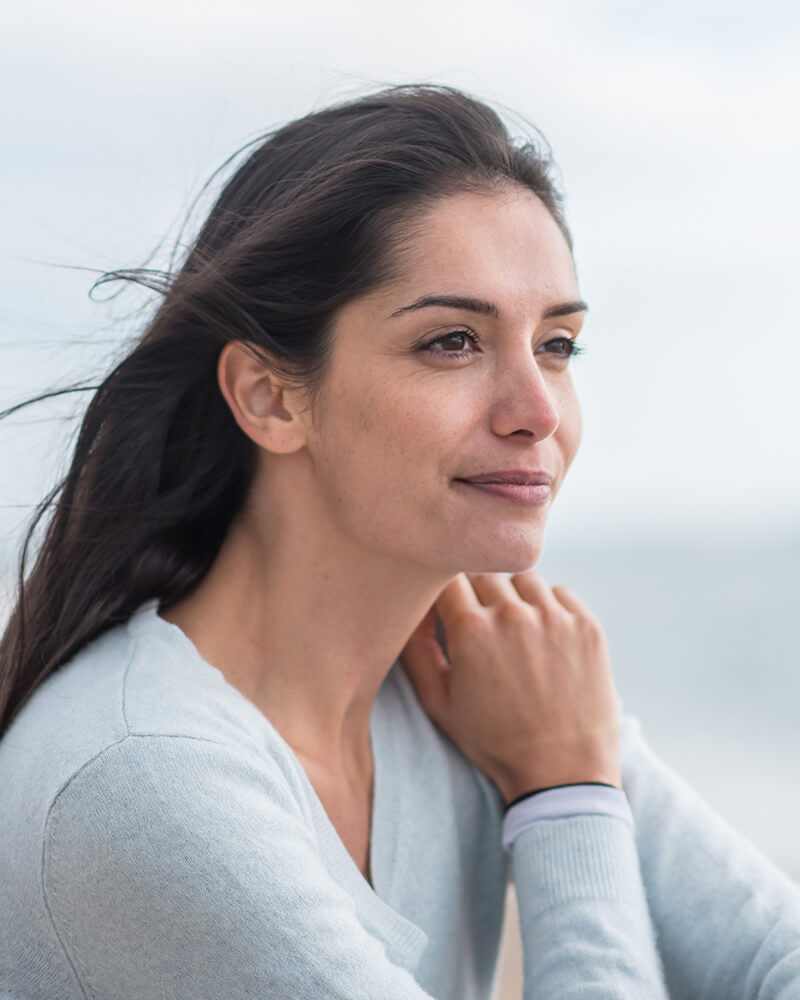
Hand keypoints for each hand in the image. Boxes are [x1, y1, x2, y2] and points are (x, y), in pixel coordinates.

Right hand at [400, 571, 621, 804]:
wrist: (563, 772)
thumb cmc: (496, 742)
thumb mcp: (439, 703)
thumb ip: (416, 651)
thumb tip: (411, 611)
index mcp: (472, 630)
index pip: (448, 578)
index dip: (444, 593)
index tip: (449, 611)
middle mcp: (514, 615)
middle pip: (485, 575)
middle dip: (478, 596)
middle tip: (482, 627)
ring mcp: (555, 618)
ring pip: (524, 580)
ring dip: (514, 597)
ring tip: (515, 632)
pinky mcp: (587, 626)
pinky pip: (560, 594)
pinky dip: (549, 608)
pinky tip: (544, 639)